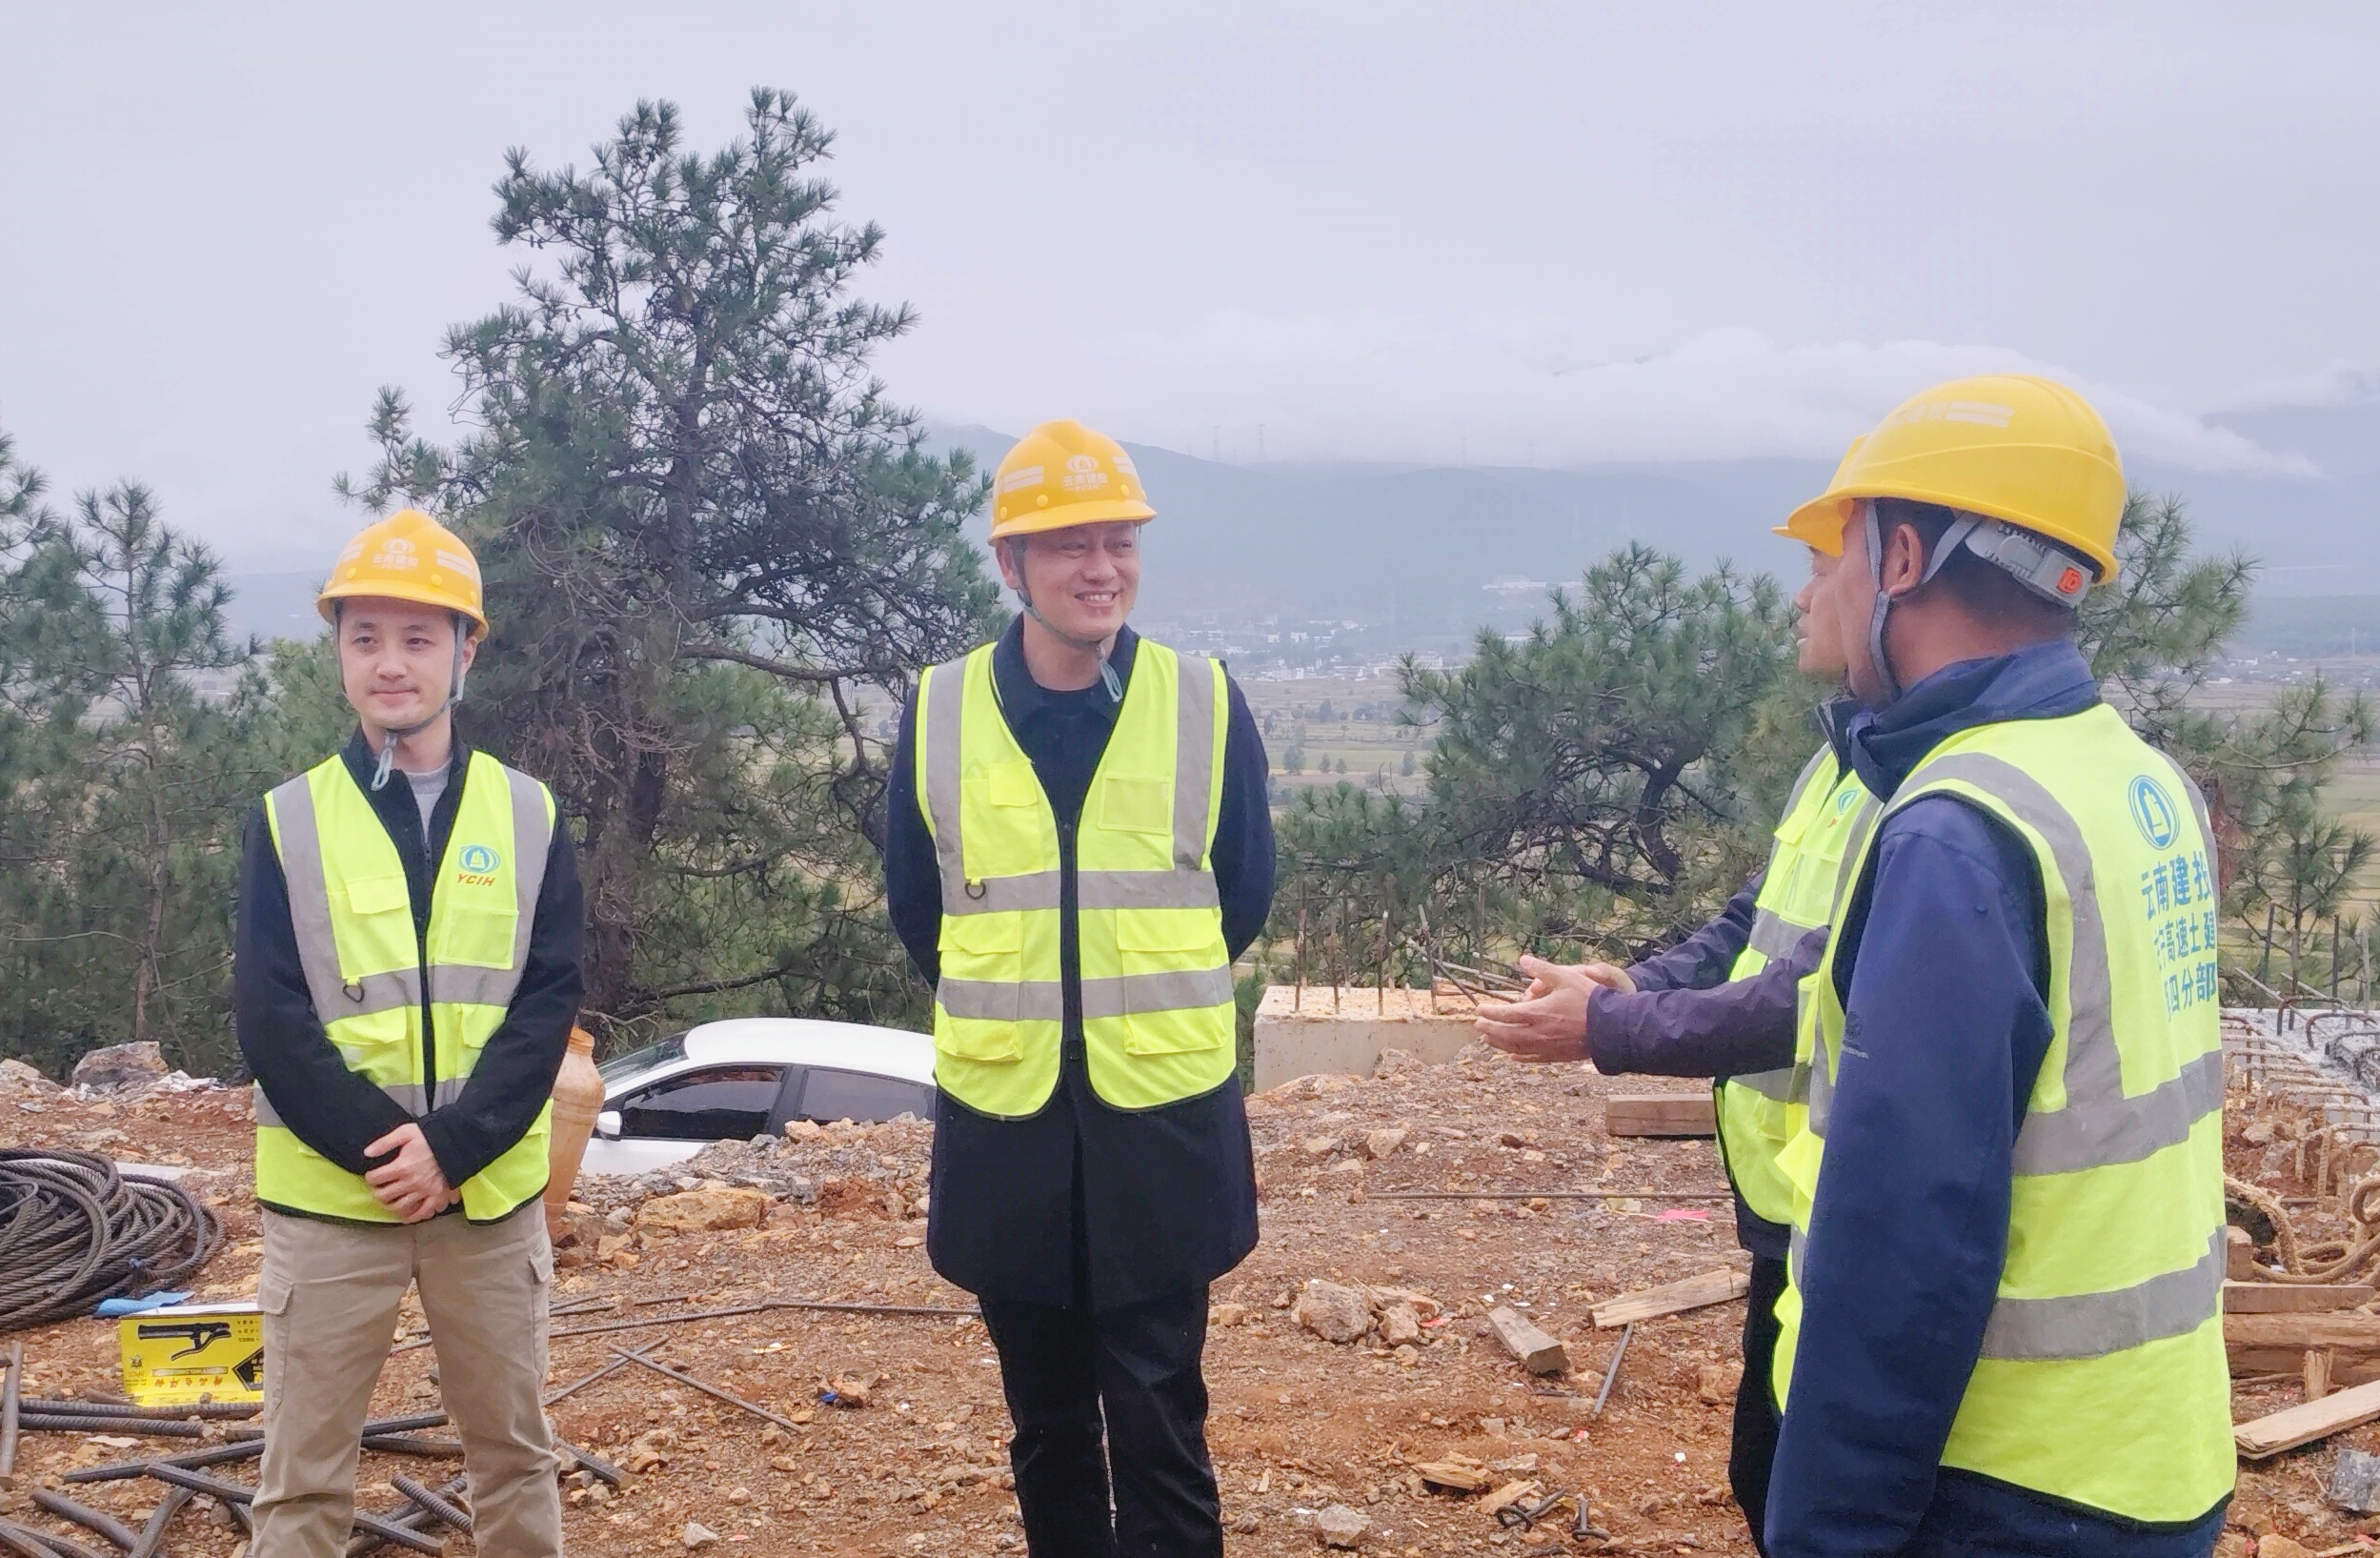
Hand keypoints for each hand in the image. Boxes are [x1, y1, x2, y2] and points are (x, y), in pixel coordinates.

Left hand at [364, 1123, 454, 1222]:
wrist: (457, 1141)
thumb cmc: (431, 1136)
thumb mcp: (406, 1132)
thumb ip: (385, 1142)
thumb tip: (367, 1153)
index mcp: (402, 1166)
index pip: (376, 1178)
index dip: (371, 1177)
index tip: (373, 1176)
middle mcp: (411, 1182)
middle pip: (385, 1195)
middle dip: (377, 1193)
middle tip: (378, 1190)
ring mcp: (424, 1191)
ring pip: (400, 1207)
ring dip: (390, 1206)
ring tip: (389, 1202)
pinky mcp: (437, 1196)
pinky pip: (423, 1212)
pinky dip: (413, 1217)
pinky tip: (407, 1215)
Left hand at [1474, 955, 1628, 1062]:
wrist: (1612, 1027)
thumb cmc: (1589, 1000)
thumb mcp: (1566, 977)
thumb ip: (1542, 969)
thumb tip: (1523, 959)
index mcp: (1537, 1013)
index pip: (1506, 1014)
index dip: (1490, 1013)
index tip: (1479, 1010)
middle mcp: (1538, 1033)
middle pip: (1506, 1033)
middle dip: (1490, 1029)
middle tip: (1478, 1025)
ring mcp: (1547, 1047)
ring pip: (1516, 1048)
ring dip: (1500, 1044)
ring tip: (1487, 1040)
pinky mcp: (1558, 1056)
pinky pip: (1534, 1059)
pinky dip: (1520, 1057)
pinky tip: (1513, 1057)